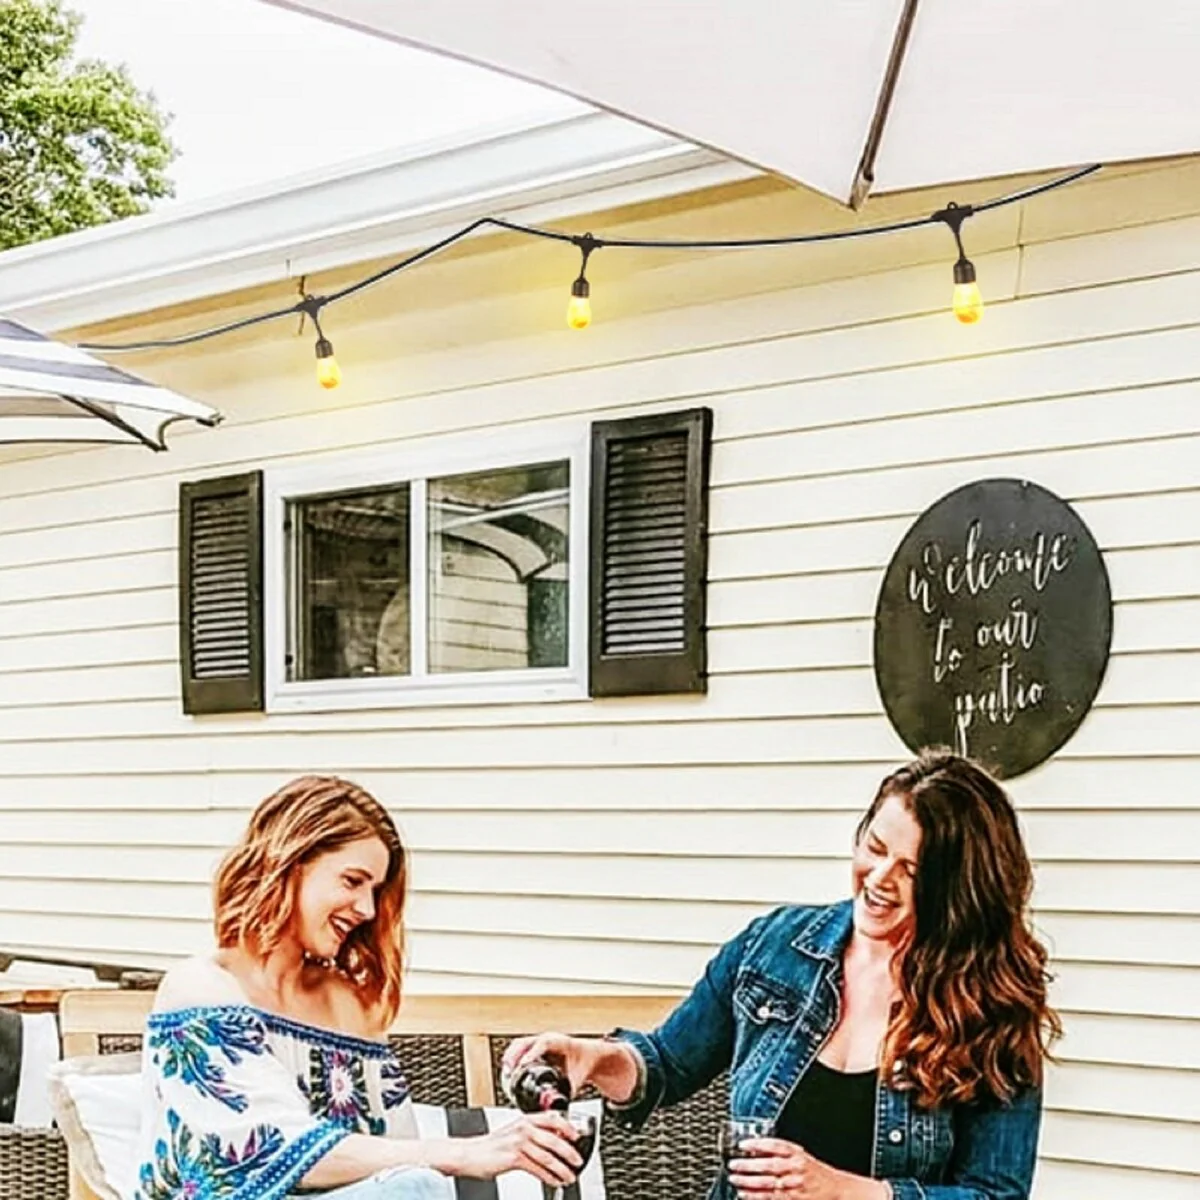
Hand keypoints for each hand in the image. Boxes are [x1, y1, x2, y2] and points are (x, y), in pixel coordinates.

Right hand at [458, 1112, 580, 1186]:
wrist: (469, 1154)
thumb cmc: (490, 1146)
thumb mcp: (513, 1133)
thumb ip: (532, 1133)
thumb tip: (554, 1139)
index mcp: (525, 1119)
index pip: (553, 1118)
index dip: (568, 1127)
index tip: (577, 1136)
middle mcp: (523, 1128)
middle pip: (554, 1139)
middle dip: (569, 1152)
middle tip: (578, 1161)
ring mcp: (518, 1142)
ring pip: (547, 1156)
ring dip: (561, 1169)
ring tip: (569, 1176)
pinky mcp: (513, 1158)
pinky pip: (537, 1168)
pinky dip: (549, 1177)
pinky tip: (555, 1181)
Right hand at [502, 1032, 599, 1097]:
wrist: (589, 1055)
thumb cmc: (584, 1062)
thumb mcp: (578, 1078)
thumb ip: (568, 1090)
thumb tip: (559, 1104)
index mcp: (559, 1043)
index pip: (543, 1044)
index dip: (531, 1053)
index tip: (523, 1064)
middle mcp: (548, 1040)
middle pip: (526, 1042)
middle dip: (515, 1055)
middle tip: (509, 1071)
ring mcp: (540, 1042)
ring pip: (521, 1043)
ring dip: (511, 1055)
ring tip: (506, 1071)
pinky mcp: (536, 1047)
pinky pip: (520, 1048)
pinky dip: (512, 1056)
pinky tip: (508, 1068)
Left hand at [728, 1138, 857, 1198]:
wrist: (835, 1190)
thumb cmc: (815, 1172)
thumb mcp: (801, 1155)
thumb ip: (781, 1152)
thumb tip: (755, 1149)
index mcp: (797, 1154)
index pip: (775, 1146)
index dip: (758, 1144)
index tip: (743, 1145)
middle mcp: (796, 1169)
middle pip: (769, 1166)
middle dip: (748, 1166)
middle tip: (733, 1164)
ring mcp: (794, 1187)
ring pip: (768, 1184)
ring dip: (748, 1182)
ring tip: (734, 1179)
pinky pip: (771, 1198)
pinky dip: (756, 1196)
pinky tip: (745, 1194)